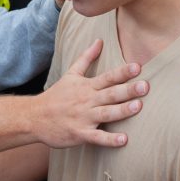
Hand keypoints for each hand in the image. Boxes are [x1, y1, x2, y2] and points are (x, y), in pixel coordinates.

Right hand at [32, 39, 147, 147]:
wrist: (34, 117)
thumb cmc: (56, 96)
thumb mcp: (71, 74)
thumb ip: (87, 58)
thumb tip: (99, 40)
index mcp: (86, 86)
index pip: (108, 77)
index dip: (123, 72)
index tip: (138, 66)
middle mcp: (87, 101)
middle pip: (110, 94)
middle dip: (128, 90)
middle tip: (145, 86)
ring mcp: (83, 118)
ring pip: (106, 114)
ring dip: (122, 111)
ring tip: (138, 107)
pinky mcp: (79, 134)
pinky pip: (97, 138)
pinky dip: (110, 140)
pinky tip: (124, 140)